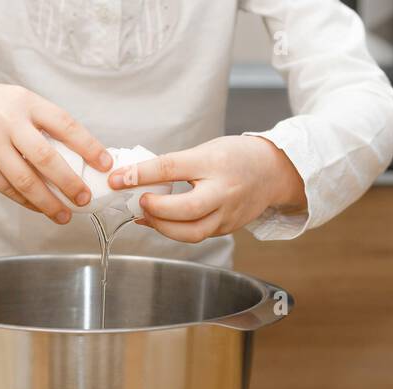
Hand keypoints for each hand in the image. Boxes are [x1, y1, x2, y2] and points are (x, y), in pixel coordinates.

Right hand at [0, 73, 111, 224]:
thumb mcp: (14, 100)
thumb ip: (41, 122)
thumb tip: (77, 154)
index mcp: (24, 102)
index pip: (64, 124)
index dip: (88, 146)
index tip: (105, 164)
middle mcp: (7, 122)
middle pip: (46, 158)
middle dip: (70, 183)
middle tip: (85, 199)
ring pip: (26, 181)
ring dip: (48, 202)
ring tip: (64, 214)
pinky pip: (7, 189)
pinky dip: (26, 201)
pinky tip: (39, 208)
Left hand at [109, 135, 305, 242]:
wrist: (273, 172)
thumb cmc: (236, 156)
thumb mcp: (206, 150)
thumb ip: (176, 164)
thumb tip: (137, 177)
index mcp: (215, 162)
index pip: (172, 167)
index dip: (141, 174)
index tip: (118, 178)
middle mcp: (223, 191)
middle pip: (187, 209)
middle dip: (157, 210)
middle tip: (139, 202)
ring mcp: (227, 214)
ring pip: (192, 232)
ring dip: (163, 227)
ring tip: (145, 215)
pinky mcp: (226, 229)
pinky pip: (196, 235)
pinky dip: (174, 231)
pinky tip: (158, 222)